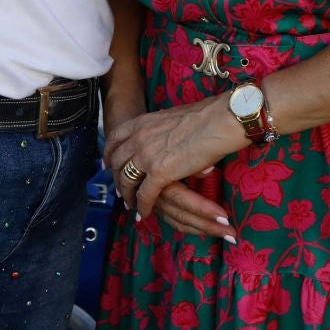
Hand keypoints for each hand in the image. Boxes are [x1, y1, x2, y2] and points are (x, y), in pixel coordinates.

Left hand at [106, 95, 241, 239]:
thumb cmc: (206, 116)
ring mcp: (146, 156)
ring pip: (127, 181)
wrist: (220, 120)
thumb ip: (162, 127)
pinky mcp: (159, 173)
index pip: (115, 138)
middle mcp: (139, 138)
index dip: (109, 153)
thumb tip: (165, 133)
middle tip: (119, 189)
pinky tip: (144, 213)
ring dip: (127, 195)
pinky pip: (144, 195)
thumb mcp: (173, 117)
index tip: (109, 163)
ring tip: (130, 204)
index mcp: (142, 122)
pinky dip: (142, 206)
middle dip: (116, 178)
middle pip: (117, 162)